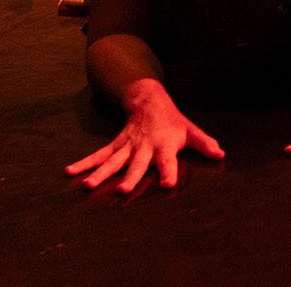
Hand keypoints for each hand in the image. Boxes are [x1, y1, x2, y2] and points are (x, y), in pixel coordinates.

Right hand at [65, 82, 222, 193]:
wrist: (150, 99)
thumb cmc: (173, 122)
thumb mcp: (191, 131)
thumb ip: (204, 143)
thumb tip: (220, 154)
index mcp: (164, 145)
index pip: (168, 160)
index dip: (169, 172)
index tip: (168, 185)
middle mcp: (144, 147)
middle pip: (137, 164)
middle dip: (130, 177)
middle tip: (123, 192)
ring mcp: (128, 146)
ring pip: (113, 161)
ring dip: (100, 173)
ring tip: (88, 186)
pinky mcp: (116, 144)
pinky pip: (98, 154)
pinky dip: (84, 163)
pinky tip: (70, 172)